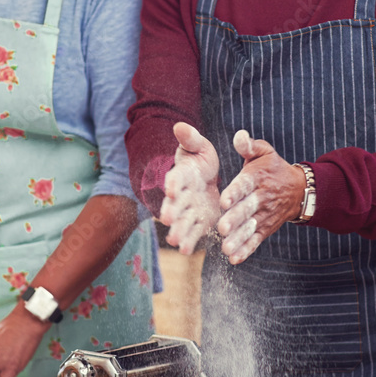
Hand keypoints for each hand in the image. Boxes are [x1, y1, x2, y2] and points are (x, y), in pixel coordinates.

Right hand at [160, 122, 219, 254]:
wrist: (208, 178)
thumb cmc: (201, 159)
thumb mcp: (199, 147)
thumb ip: (191, 139)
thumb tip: (180, 126)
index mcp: (182, 174)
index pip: (176, 178)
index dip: (173, 183)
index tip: (172, 189)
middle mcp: (182, 194)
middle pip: (175, 203)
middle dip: (171, 211)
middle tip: (167, 219)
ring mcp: (188, 209)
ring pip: (182, 221)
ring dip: (178, 230)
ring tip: (175, 241)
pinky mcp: (198, 221)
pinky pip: (192, 232)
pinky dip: (189, 240)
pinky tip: (186, 250)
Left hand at [216, 130, 306, 263]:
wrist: (299, 189)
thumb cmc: (273, 168)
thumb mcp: (264, 152)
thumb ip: (249, 145)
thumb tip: (239, 136)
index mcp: (258, 177)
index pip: (246, 185)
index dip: (235, 192)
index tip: (224, 200)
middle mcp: (262, 198)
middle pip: (247, 209)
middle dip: (235, 219)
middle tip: (222, 228)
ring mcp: (264, 215)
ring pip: (251, 228)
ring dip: (239, 239)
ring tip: (226, 248)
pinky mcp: (266, 229)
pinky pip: (256, 240)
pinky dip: (246, 250)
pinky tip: (234, 260)